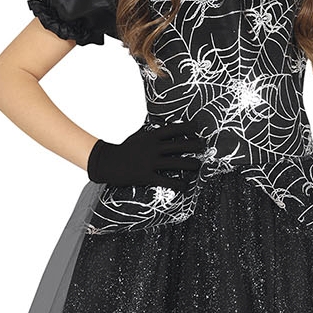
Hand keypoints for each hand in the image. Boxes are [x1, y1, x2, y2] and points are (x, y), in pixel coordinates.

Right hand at [87, 121, 207, 187]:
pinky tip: (186, 186)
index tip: (198, 127)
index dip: (188, 127)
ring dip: (191, 164)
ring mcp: (150, 162)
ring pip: (177, 162)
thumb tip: (164, 126)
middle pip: (179, 145)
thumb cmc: (124, 149)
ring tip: (199, 166)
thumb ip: (152, 132)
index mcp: (151, 136)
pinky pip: (167, 180)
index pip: (174, 128)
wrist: (107, 162)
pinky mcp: (147, 175)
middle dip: (195, 145)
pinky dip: (178, 183)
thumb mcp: (138, 136)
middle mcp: (153, 147)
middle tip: (204, 146)